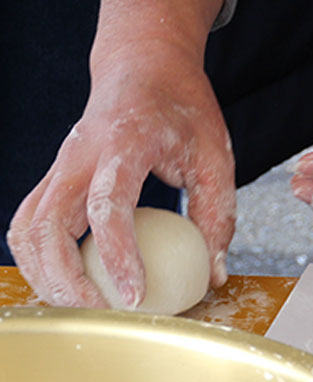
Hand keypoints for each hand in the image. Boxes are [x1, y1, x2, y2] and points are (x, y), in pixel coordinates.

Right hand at [7, 39, 234, 307]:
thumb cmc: (183, 107)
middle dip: (66, 281)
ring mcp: (60, 165)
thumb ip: (217, 215)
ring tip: (83, 307)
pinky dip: (39, 259)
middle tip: (103, 315)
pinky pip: (29, 223)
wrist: (144, 67)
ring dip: (45, 275)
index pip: (108, 206)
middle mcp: (79, 154)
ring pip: (27, 229)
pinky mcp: (55, 178)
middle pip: (46, 226)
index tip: (135, 298)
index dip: (118, 257)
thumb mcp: (215, 155)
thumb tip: (215, 274)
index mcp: (124, 142)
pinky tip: (67, 282)